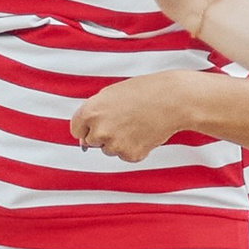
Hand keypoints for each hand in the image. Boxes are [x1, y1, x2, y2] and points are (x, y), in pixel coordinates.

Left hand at [69, 74, 201, 163]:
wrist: (172, 99)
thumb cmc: (142, 92)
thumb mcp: (110, 95)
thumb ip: (93, 114)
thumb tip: (83, 140)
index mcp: (90, 112)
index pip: (76, 130)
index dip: (88, 126)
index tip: (101, 122)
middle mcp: (99, 130)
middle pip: (92, 142)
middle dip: (104, 134)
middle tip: (124, 120)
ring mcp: (114, 145)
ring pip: (109, 150)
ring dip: (119, 141)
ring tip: (136, 124)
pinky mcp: (130, 155)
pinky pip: (125, 156)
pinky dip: (134, 148)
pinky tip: (144, 133)